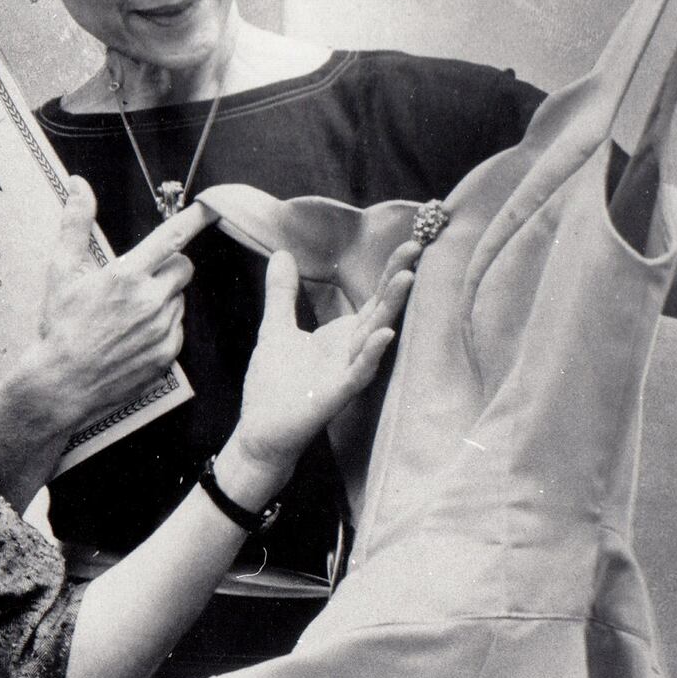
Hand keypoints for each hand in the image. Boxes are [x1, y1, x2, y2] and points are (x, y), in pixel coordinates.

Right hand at [25, 176, 204, 429]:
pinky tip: (134, 337)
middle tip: (139, 279)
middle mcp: (150, 301)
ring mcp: (162, 330)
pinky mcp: (167, 356)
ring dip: (163, 299)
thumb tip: (78, 185)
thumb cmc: (59, 328)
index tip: (210, 208)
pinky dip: (162, 329)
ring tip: (128, 315)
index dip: (194, 219)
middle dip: (168, 267)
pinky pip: (177, 330)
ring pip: (179, 300)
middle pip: (183, 267)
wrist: (61, 385)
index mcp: (126, 275)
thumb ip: (75, 224)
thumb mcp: (61, 272)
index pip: (171, 237)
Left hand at [227, 242, 417, 493]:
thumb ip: (283, 293)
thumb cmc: (272, 386)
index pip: (372, 300)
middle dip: (397, 282)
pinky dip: (370, 354)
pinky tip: (384, 335)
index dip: (388, 273)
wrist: (260, 434)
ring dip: (390, 310)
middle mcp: (350, 353)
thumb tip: (282, 253)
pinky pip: (358, 373)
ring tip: (406, 279)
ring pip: (374, 338)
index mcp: (341, 337)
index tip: (409, 243)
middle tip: (416, 248)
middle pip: (380, 312)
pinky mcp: (335, 396)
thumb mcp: (275, 329)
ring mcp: (345, 374)